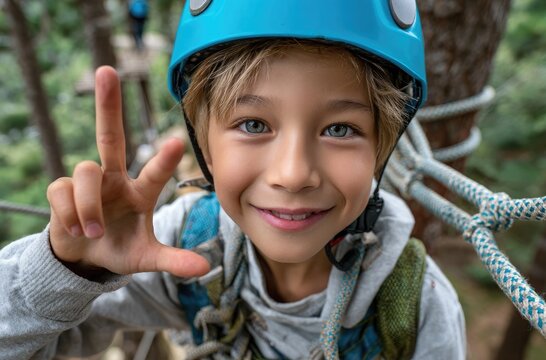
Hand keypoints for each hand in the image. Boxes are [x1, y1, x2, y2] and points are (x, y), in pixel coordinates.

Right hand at [46, 66, 208, 277]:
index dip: (165, 159)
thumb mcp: (147, 258)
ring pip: (85, 170)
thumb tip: (205, 269)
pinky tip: (77, 230)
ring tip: (93, 232)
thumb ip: (173, 261)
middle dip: (108, 105)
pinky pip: (62, 190)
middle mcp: (115, 178)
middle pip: (110, 135)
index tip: (177, 141)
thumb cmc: (120, 249)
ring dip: (89, 205)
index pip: (155, 171)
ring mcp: (88, 181)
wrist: (85, 257)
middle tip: (107, 70)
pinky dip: (70, 213)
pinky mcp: (62, 189)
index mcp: (141, 191)